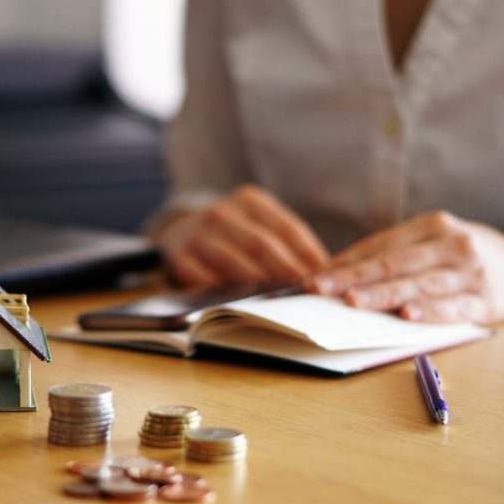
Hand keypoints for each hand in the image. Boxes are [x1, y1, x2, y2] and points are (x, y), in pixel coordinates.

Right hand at [155, 185, 328, 287]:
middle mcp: (221, 212)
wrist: (181, 232)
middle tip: (304, 291)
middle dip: (286, 271)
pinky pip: (204, 279)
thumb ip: (286, 242)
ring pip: (232, 262)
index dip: (307, 253)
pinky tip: (241, 303)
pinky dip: (224, 292)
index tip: (324, 274)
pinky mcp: (180, 258)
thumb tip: (322, 269)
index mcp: (249, 200)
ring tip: (279, 301)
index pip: (286, 228)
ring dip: (257, 284)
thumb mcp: (259, 223)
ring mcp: (197, 234)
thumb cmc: (234, 234)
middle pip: (261, 245)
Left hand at [309, 211, 503, 322]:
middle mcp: (450, 244)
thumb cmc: (462, 256)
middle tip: (322, 289)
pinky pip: (453, 307)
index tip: (315, 277)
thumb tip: (338, 276)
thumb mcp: (432, 242)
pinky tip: (406, 316)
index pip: (380, 246)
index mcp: (431, 226)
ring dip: (382, 295)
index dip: (345, 262)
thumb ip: (393, 256)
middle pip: (394, 263)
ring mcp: (470, 272)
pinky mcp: (486, 300)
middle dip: (353, 278)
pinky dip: (428, 312)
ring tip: (353, 302)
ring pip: (418, 284)